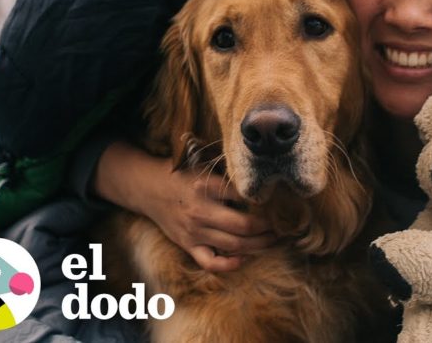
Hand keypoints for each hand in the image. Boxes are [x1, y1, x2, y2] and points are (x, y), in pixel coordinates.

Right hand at [95, 141, 274, 271]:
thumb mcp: (206, 168)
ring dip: (258, 245)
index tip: (280, 204)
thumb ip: (230, 177)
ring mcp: (194, 231)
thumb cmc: (184, 175)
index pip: (244, 197)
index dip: (265, 202)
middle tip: (283, 227)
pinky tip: (244, 258)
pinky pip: (210, 262)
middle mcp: (200, 211)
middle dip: (268, 228)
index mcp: (207, 187)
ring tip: (273, 240)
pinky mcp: (188, 244)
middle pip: (243, 226)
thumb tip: (265, 185)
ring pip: (233, 245)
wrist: (148, 187)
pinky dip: (229, 264)